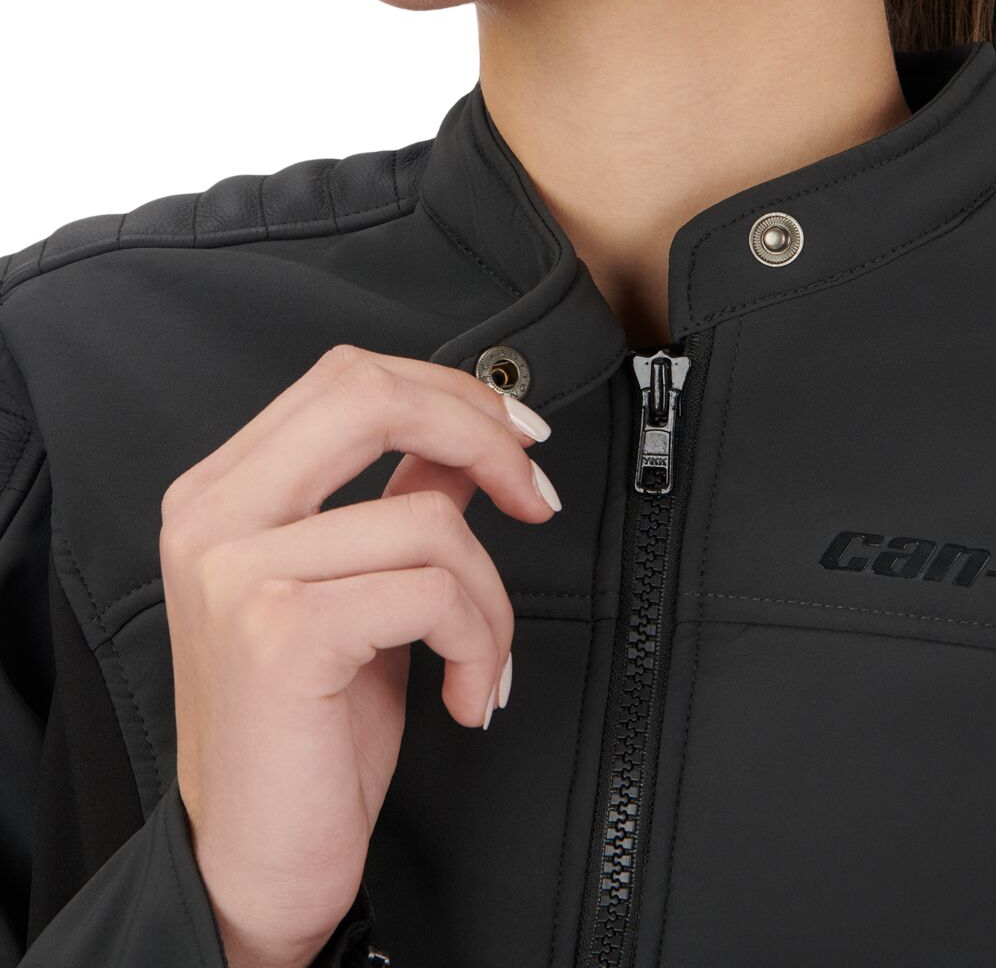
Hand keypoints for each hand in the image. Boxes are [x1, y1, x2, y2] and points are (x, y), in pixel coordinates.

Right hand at [159, 343, 558, 967]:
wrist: (253, 862)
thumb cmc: (306, 732)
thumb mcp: (361, 594)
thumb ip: (399, 503)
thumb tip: (468, 445)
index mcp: (226, 493)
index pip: (347, 379)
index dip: (450, 392)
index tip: (518, 439)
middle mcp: (215, 515)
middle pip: (368, 393)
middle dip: (480, 432)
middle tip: (535, 494)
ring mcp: (238, 569)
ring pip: (429, 519)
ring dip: (492, 599)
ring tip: (482, 660)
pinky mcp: (280, 631)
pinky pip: (435, 592)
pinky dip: (480, 642)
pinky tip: (466, 694)